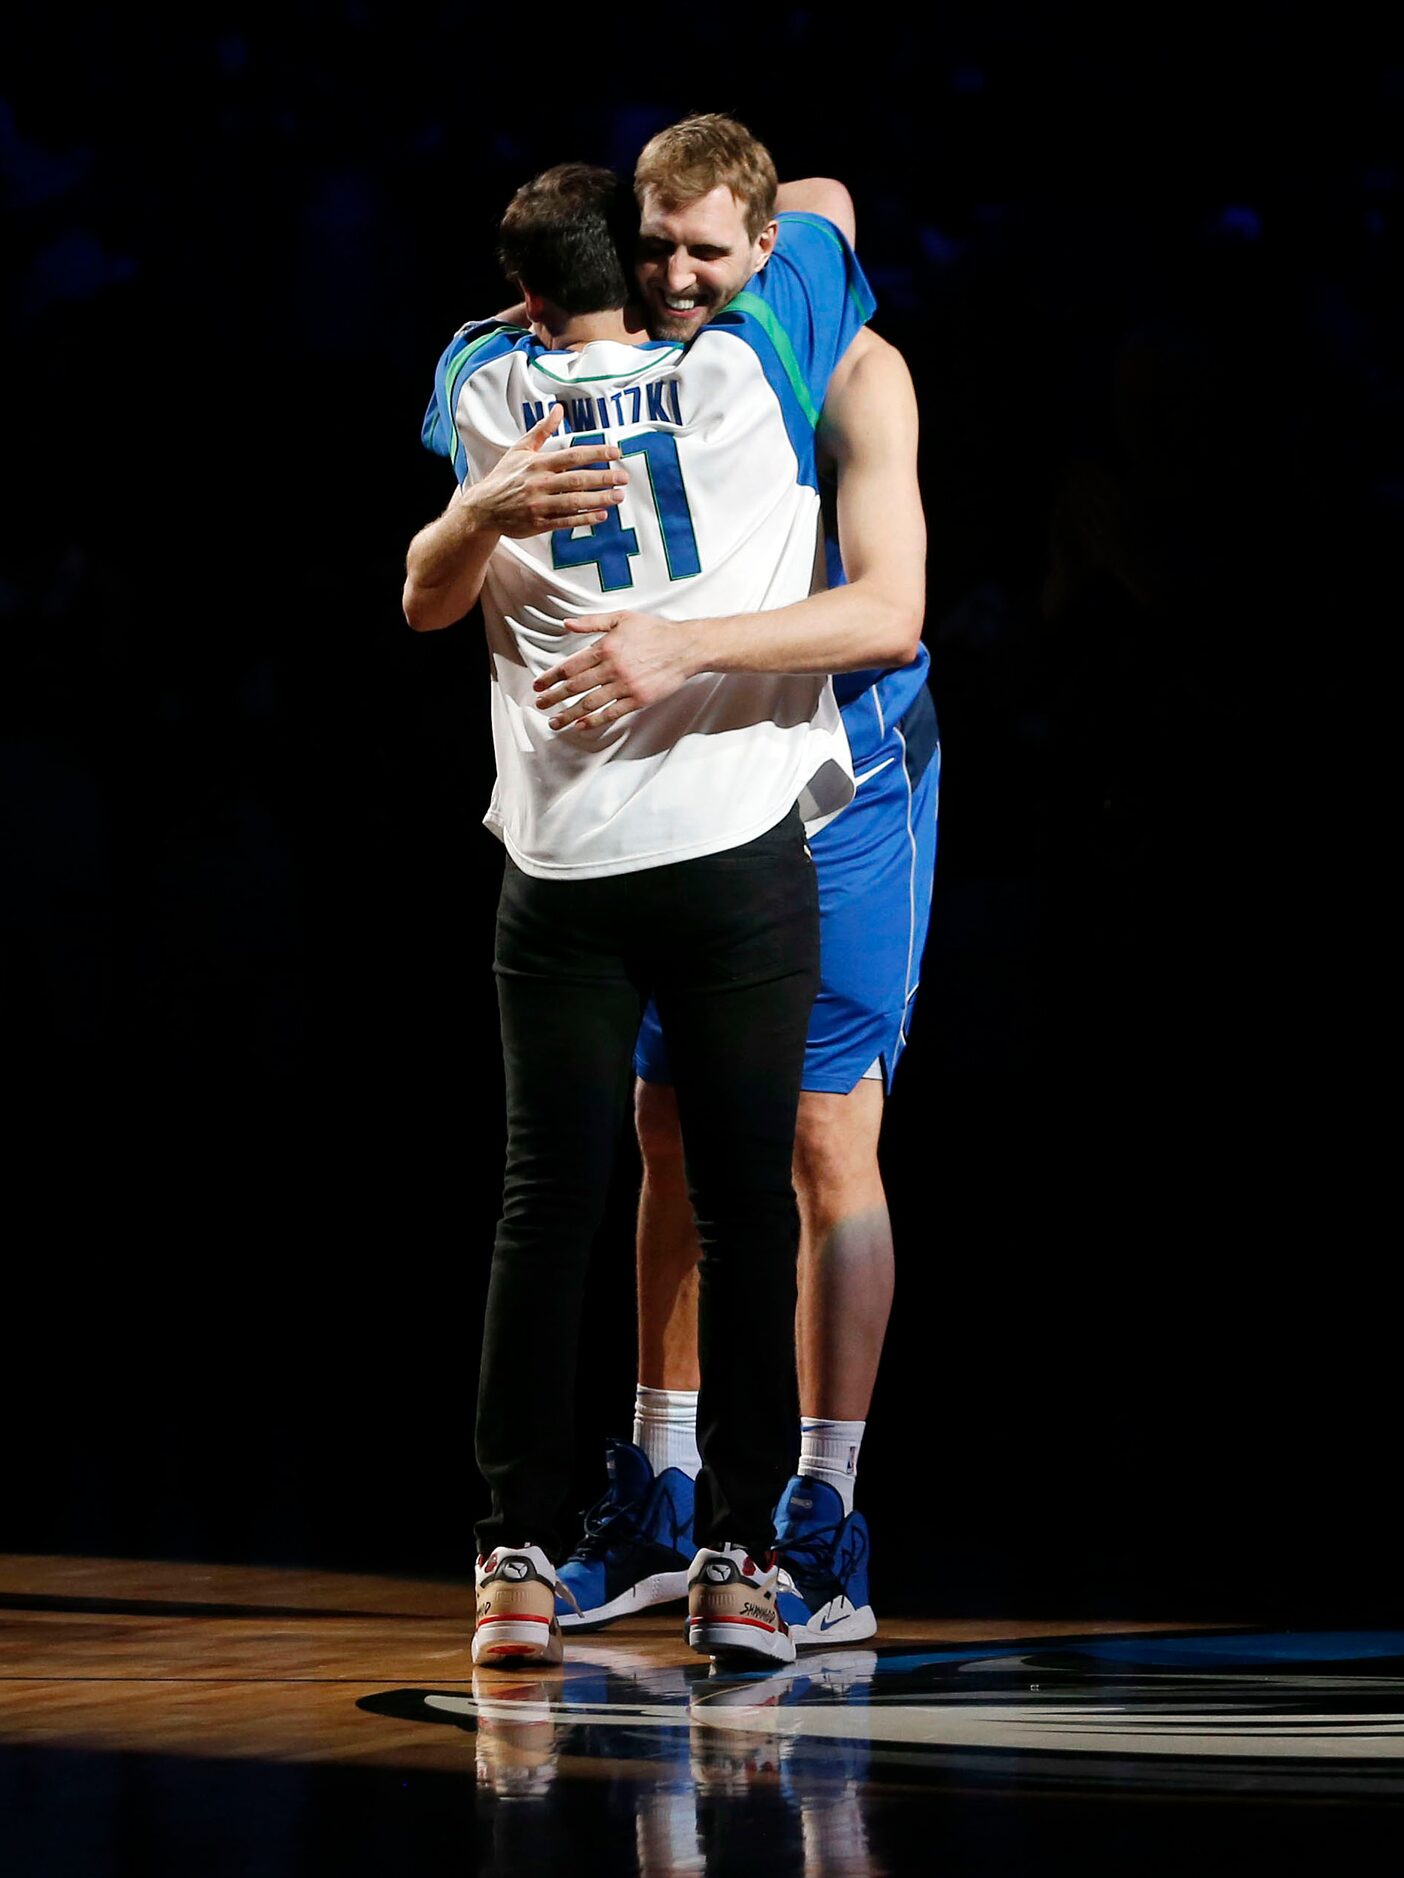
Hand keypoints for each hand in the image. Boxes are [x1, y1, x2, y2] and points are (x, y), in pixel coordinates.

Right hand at [464, 406, 628, 537]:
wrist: (483, 508)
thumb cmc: (504, 477)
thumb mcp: (519, 449)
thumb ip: (542, 430)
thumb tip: (558, 409)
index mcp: (537, 464)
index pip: (572, 456)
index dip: (596, 453)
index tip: (616, 452)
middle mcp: (540, 484)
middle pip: (577, 479)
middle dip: (603, 478)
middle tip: (623, 477)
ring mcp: (539, 505)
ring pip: (574, 502)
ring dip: (598, 499)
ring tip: (618, 496)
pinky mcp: (539, 524)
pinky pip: (566, 522)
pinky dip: (584, 519)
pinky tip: (601, 515)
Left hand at [533, 611, 701, 731]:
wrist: (685, 647)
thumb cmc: (655, 630)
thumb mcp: (622, 618)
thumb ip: (592, 622)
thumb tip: (567, 624)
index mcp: (605, 647)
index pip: (570, 666)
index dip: (551, 677)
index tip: (539, 685)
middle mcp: (612, 668)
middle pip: (575, 686)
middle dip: (554, 697)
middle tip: (540, 705)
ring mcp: (625, 685)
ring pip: (590, 703)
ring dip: (569, 714)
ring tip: (555, 722)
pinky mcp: (638, 699)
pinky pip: (612, 713)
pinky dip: (594, 721)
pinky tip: (581, 726)